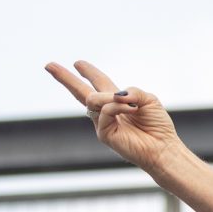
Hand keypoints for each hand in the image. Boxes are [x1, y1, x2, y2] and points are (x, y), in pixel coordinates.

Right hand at [44, 61, 180, 173]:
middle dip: (65, 78)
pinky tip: (131, 109)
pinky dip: (117, 107)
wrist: (164, 148)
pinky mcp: (104, 134)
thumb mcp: (149, 100)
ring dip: (109, 97)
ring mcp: (103, 123)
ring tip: (131, 105)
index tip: (77, 63)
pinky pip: (105, 112)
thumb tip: (116, 94)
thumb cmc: (158, 126)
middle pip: (81, 92)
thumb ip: (132, 91)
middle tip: (49, 65)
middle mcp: (108, 112)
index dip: (90, 73)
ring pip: (93, 100)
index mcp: (118, 102)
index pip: (100, 83)